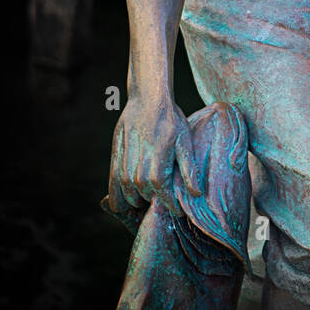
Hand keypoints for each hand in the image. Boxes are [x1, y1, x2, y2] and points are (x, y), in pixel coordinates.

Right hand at [108, 93, 201, 225]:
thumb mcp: (185, 141)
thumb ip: (189, 169)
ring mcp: (125, 157)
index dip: (169, 204)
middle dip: (152, 203)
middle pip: (142, 193)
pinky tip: (123, 203)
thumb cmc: (171, 120)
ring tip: (146, 203)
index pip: (161, 191)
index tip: (177, 211)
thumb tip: (196, 194)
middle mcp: (139, 160)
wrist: (147, 98)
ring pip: (127, 189)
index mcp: (158, 158)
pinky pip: (113, 179)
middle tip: (162, 207)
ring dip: (136, 200)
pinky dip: (116, 194)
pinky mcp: (115, 153)